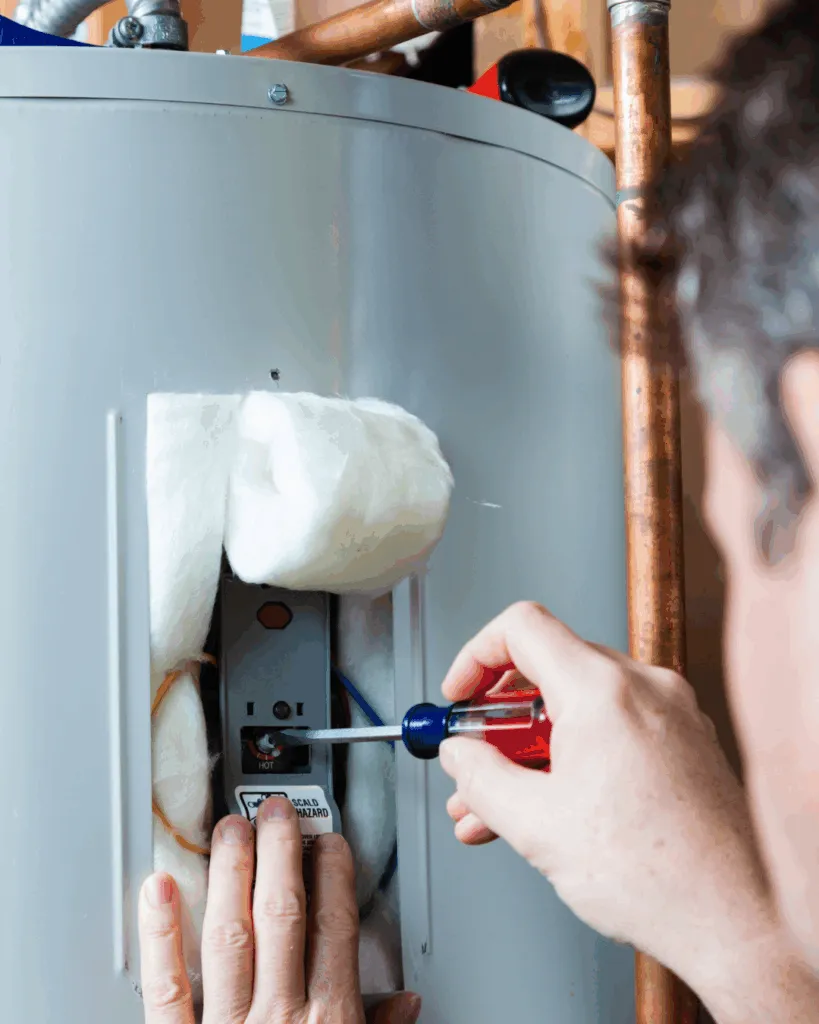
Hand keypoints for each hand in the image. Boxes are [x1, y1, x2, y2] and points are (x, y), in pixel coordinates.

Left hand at [138, 797, 420, 1023]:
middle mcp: (280, 1021)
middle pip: (283, 917)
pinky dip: (161, 936)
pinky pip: (167, 990)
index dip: (333, 875)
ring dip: (231, 875)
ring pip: (230, 936)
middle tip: (275, 812)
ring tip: (230, 829)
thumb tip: (405, 1003)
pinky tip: (159, 891)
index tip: (329, 841)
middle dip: (281, 855)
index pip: (335, 928)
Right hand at [439, 602, 818, 1023]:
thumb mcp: (535, 824)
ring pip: (580, 706)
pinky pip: (614, 728)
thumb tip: (459, 754)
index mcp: (602, 690)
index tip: (460, 695)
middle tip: (473, 759)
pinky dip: (575, 756)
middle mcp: (644, 686)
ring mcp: (672, 712)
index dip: (476, 656)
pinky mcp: (687, 741)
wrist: (735, 921)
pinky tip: (549, 807)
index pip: (522, 627)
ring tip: (499, 805)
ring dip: (532, 748)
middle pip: (549, 669)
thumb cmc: (656, 876)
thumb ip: (480, 777)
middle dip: (499, 720)